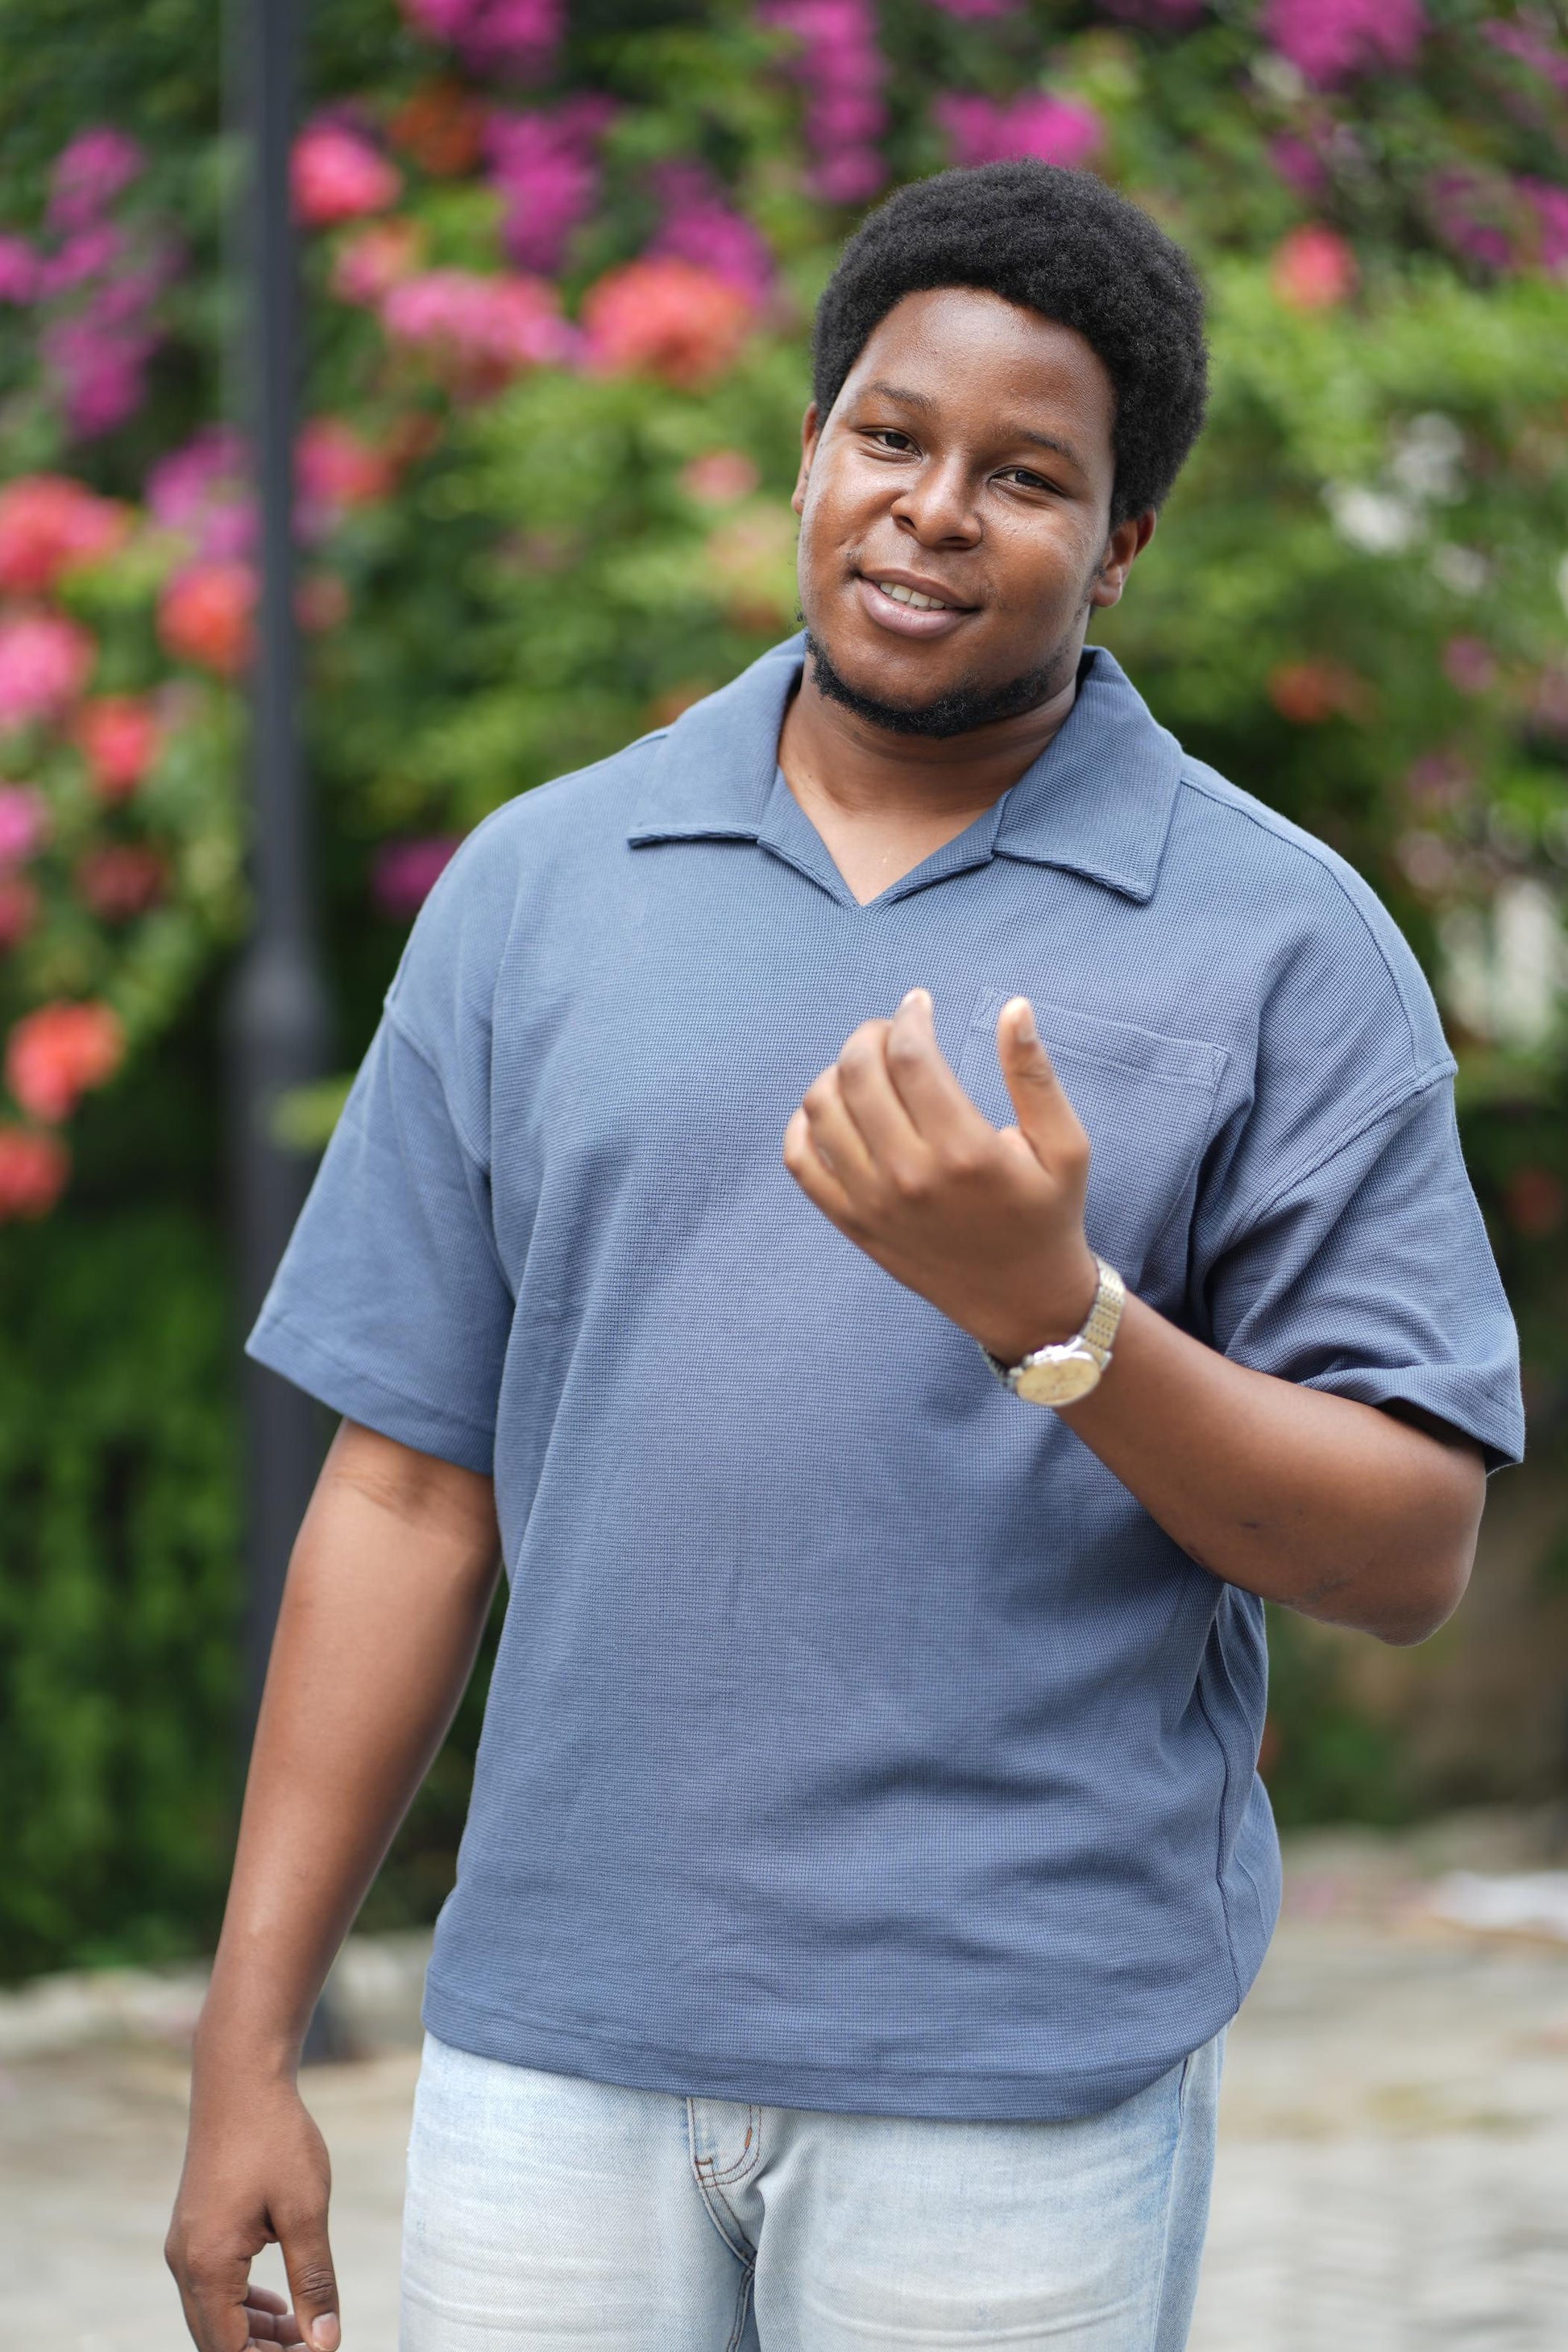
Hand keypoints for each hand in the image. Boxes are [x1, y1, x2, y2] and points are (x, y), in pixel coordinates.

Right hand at [166, 2071, 339, 2351]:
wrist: (240, 2080)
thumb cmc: (276, 2139)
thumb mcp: (305, 2211)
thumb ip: (314, 2281)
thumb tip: (326, 2343)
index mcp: (208, 2266)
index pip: (230, 2350)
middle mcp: (185, 2263)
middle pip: (216, 2340)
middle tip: (314, 2346)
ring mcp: (184, 2245)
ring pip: (213, 2315)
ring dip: (253, 2332)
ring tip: (304, 2333)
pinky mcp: (193, 2229)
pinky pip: (212, 2287)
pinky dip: (243, 2304)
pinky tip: (279, 2303)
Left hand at [783, 988, 1098, 1365]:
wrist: (1022, 1300)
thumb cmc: (1049, 1215)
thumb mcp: (1065, 1146)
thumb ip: (1034, 1076)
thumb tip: (1013, 1008)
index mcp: (964, 1150)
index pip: (912, 1057)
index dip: (910, 1017)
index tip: (918, 1004)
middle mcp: (910, 1175)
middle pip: (859, 1074)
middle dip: (871, 1035)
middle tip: (891, 1031)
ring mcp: (872, 1202)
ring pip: (822, 1109)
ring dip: (837, 1071)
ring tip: (868, 1067)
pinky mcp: (852, 1223)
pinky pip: (801, 1162)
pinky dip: (804, 1124)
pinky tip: (833, 1108)